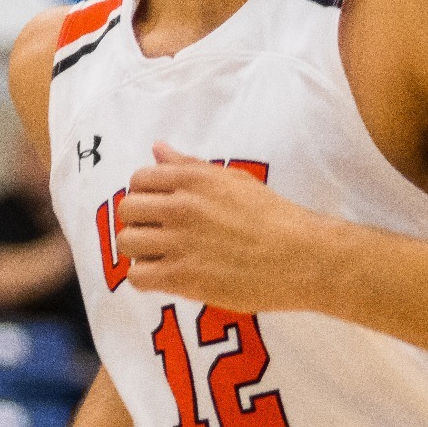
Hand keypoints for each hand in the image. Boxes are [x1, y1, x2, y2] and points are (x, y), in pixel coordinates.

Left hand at [115, 143, 331, 313]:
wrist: (300, 256)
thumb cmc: (272, 216)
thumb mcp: (233, 180)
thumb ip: (189, 165)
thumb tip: (157, 148)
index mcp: (194, 179)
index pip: (139, 179)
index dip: (144, 194)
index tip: (158, 208)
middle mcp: (181, 207)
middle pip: (128, 209)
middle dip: (139, 221)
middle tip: (158, 233)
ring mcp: (180, 243)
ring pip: (127, 243)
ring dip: (139, 251)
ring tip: (160, 256)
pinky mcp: (183, 277)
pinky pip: (137, 277)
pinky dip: (145, 278)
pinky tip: (164, 276)